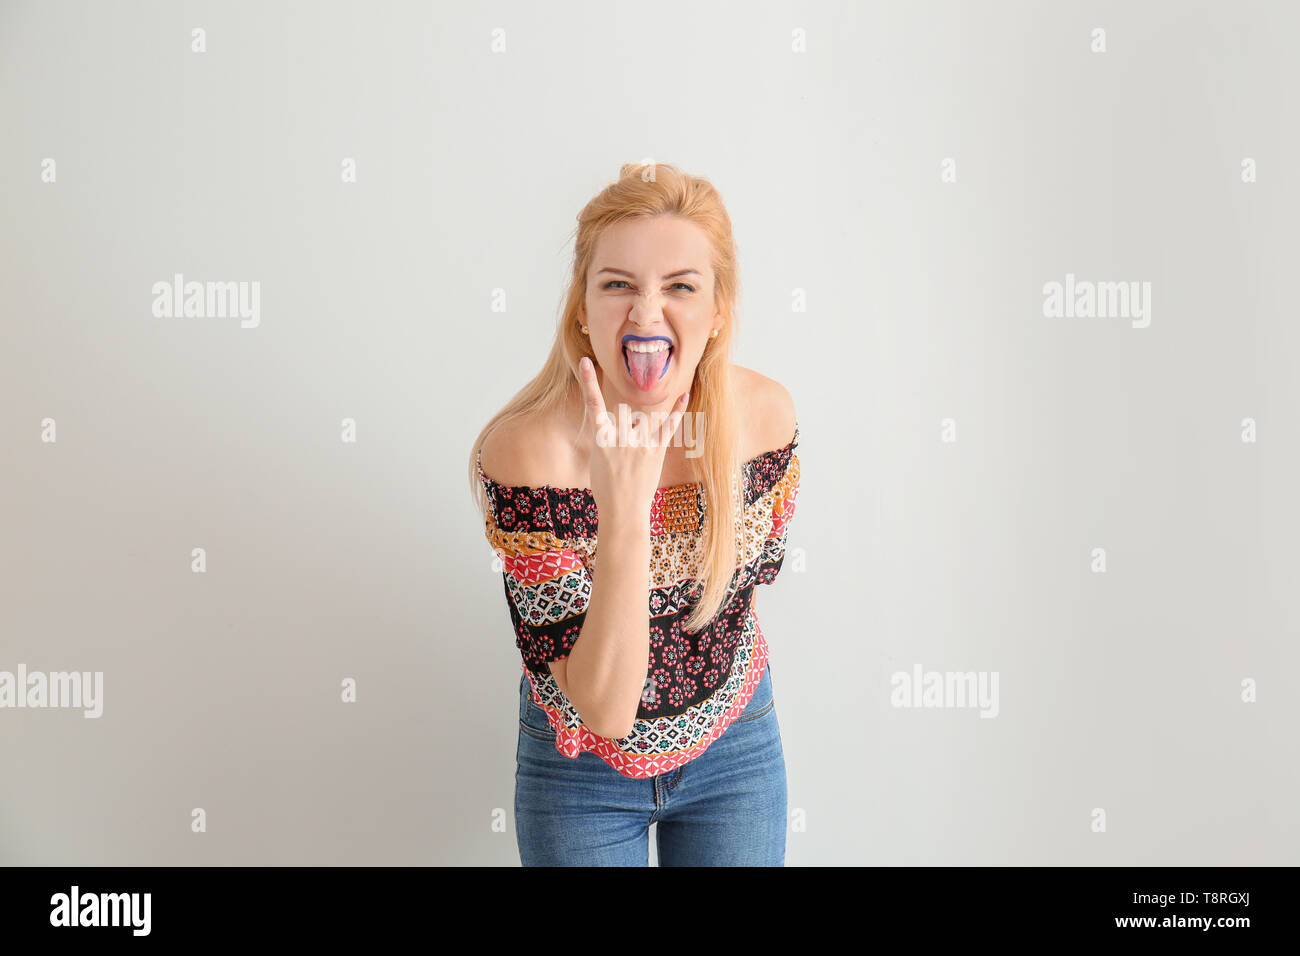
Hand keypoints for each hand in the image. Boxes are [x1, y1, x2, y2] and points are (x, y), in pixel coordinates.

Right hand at [575, 355, 689, 521]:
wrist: (623, 512)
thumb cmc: (607, 488)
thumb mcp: (598, 460)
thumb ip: (608, 437)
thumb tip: (624, 421)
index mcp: (601, 439)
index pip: (593, 403)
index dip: (588, 381)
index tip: (585, 360)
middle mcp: (620, 437)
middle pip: (625, 413)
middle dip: (626, 426)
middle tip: (624, 455)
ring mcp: (640, 443)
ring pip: (642, 419)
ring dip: (640, 431)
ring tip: (636, 457)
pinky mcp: (656, 450)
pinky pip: (668, 425)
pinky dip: (677, 410)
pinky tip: (684, 395)